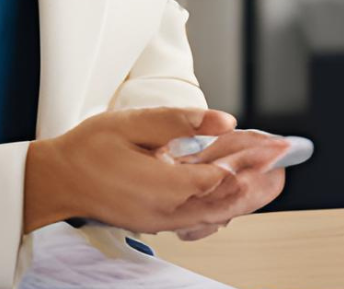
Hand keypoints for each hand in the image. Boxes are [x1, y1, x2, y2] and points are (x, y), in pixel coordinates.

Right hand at [22, 107, 284, 235]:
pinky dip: (224, 204)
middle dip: (258, 179)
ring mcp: (162, 221)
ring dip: (246, 194)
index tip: (276, 146)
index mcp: (161, 187)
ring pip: (216, 213)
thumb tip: (224, 121)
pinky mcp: (158, 222)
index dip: (252, 161)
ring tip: (272, 177)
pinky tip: (237, 190)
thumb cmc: (88, 150)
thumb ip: (180, 122)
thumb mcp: (132, 123)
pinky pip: (200, 217)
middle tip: (284, 160)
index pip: (221, 177)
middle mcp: (166, 211)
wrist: (58, 181)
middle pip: (226, 201)